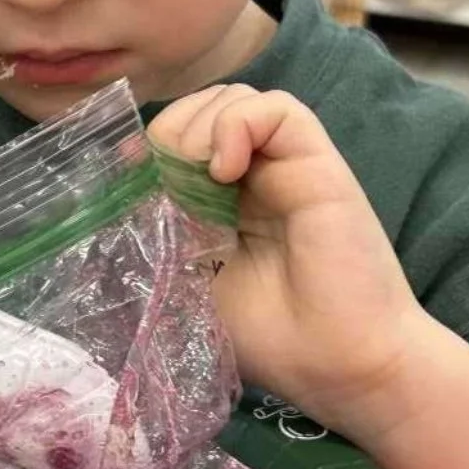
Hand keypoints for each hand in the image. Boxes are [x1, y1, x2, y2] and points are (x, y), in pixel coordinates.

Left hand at [148, 85, 425, 434]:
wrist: (343, 370)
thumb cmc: (272, 337)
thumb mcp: (190, 280)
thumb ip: (161, 232)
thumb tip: (124, 190)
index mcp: (225, 197)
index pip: (180, 134)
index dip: (149, 145)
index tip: (128, 175)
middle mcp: (256, 172)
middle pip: (200, 107)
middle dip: (171, 134)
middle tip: (168, 186)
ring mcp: (288, 164)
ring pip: (233, 98)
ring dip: (198, 128)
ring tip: (198, 184)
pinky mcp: (319, 162)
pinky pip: (276, 109)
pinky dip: (237, 126)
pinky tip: (224, 172)